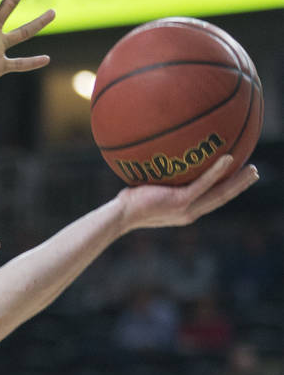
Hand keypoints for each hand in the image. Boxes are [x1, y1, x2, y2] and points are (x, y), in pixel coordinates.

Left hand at [118, 155, 258, 231]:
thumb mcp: (148, 192)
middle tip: (254, 172)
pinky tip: (228, 158)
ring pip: (220, 193)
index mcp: (185, 211)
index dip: (226, 190)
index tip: (237, 179)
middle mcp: (190, 212)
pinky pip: (203, 184)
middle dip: (239, 186)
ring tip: (252, 169)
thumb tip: (157, 161)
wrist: (120, 216)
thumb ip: (159, 183)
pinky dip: (217, 171)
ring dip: (238, 181)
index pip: (210, 200)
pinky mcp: (180, 201)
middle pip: (222, 198)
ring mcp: (187, 208)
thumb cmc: (127, 203)